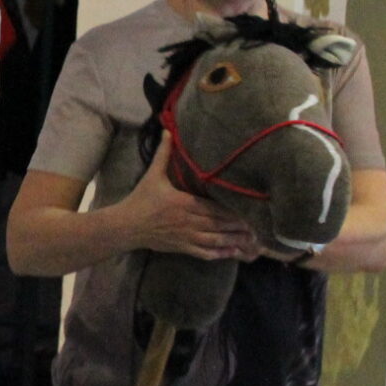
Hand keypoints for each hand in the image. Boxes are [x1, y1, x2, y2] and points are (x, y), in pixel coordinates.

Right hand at [118, 156, 259, 260]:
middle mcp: (188, 221)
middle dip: (239, 227)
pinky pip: (203, 253)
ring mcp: (185, 237)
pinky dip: (219, 254)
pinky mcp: (181, 248)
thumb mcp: (152, 175)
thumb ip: (163, 154)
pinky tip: (231, 253)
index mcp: (184, 203)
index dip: (232, 211)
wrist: (126, 226)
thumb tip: (167, 131)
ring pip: (214, 240)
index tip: (250, 211)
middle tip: (258, 228)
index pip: (213, 208)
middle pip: (219, 225)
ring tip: (251, 241)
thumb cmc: (141, 200)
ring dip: (233, 241)